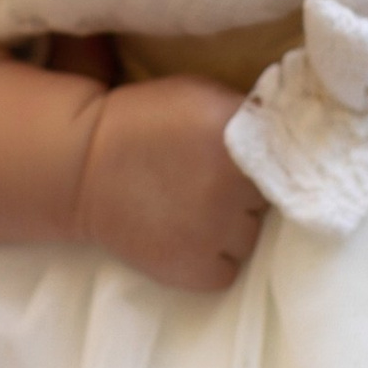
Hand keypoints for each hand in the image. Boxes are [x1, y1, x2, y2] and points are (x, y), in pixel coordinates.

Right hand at [74, 73, 267, 291]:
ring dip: (231, 227)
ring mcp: (215, 233)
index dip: (263, 160)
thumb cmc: (143, 124)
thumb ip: (247, 114)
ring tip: (194, 212)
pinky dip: (211, 260)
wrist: (81, 168)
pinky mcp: (195, 270)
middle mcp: (232, 186)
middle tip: (208, 182)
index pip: (287, 159)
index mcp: (237, 137)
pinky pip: (227, 271)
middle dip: (246, 192)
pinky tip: (187, 239)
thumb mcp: (200, 96)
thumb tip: (286, 135)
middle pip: (269, 199)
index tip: (240, 161)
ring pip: (251, 237)